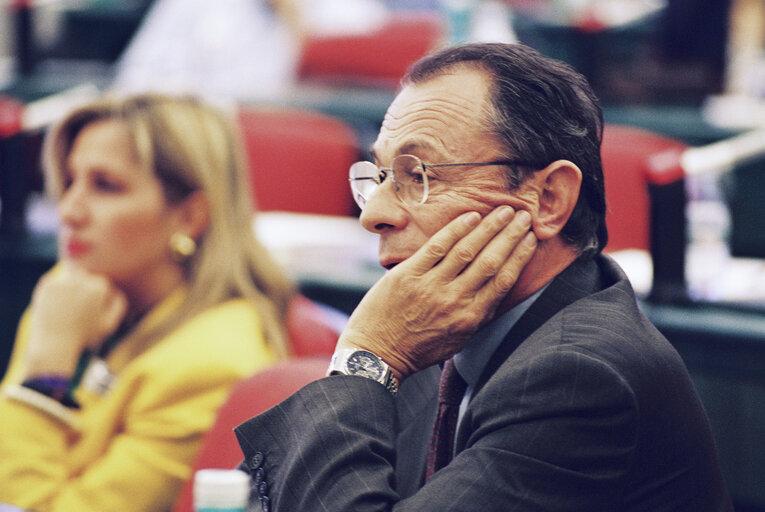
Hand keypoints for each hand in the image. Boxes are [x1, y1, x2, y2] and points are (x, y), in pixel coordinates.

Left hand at [23, 264, 127, 377]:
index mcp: (100, 287)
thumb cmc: (84, 337)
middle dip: (85, 289)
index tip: (91, 312)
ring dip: (71, 287)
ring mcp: (63, 281)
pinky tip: (57, 305)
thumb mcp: (109, 324)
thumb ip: (119, 304)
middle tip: (78, 309)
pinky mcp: (47, 284)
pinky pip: (56, 281)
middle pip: (87, 277)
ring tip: (68, 307)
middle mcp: (82, 280)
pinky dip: (57, 290)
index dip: (98, 298)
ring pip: (72, 277)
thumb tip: (116, 289)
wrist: (53, 344)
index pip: (102, 284)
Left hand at [337, 206, 536, 380]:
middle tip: (523, 216)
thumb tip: (500, 286)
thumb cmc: (418, 348)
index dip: (520, 256)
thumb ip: (478, 313)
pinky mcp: (408, 275)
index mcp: (470, 318)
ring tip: (504, 211)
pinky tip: (471, 216)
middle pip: (490, 260)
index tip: (531, 239)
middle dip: (510, 235)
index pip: (503, 280)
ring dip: (489, 227)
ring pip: (467, 250)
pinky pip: (436, 246)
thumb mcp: (458, 339)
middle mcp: (454, 301)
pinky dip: (455, 229)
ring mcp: (430, 286)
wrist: (377, 354)